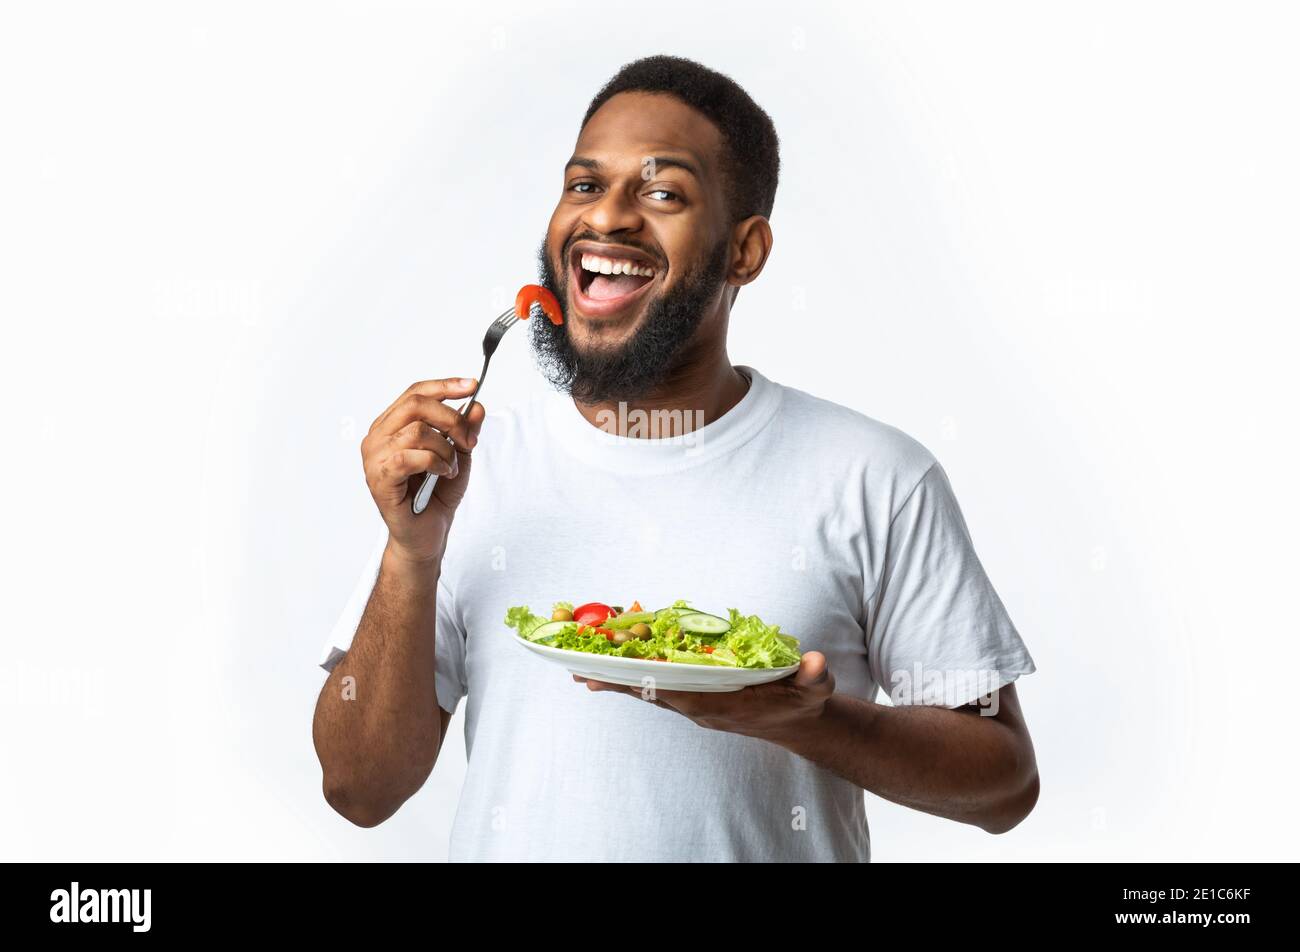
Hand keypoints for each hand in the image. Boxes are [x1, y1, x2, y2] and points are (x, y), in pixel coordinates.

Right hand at [361, 377, 486, 563]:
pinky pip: (409, 456)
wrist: (427, 535)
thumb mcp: (459, 456)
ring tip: (451, 467)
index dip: (445, 386)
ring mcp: (374, 457)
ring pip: (417, 430)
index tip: (472, 385)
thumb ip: (465, 430)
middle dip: (452, 418)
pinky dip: (435, 462)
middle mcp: (378, 436)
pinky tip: (443, 474)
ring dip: (445, 449)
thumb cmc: (435, 496)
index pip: (416, 393)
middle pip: (416, 404)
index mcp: (392, 425)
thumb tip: (476, 405)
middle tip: (469, 440)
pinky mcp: (378, 478)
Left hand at [573, 652, 834, 743]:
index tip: (612, 675)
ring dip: (618, 679)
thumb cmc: (803, 701)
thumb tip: (815, 662)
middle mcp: (699, 706)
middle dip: (615, 681)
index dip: (641, 681)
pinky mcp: (696, 697)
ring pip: (650, 689)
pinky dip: (637, 674)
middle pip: (650, 691)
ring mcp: (695, 703)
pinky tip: (616, 665)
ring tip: (580, 669)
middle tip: (575, 670)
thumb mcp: (813, 688)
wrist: (801, 722)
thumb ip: (813, 676)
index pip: (672, 691)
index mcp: (718, 703)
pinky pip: (660, 684)